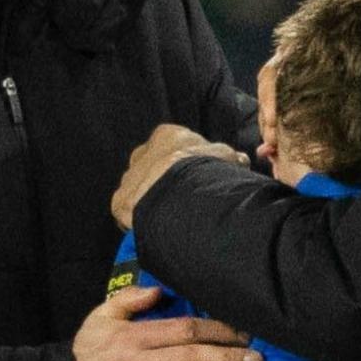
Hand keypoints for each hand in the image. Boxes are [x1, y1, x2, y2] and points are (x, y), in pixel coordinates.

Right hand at [72, 285, 263, 360]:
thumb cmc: (84, 357)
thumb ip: (128, 300)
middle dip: (227, 356)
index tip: (243, 331)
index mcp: (130, 336)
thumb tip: (160, 289)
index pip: (182, 329)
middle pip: (190, 356)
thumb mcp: (98, 319)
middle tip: (257, 358)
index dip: (216, 329)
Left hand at [111, 124, 245, 230]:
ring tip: (171, 214)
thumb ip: (229, 157)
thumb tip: (240, 159)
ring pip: (139, 187)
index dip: (186, 162)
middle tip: (183, 197)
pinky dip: (140, 217)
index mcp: (167, 136)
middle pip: (152, 166)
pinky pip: (129, 210)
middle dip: (165, 179)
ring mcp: (130, 177)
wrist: (181, 195)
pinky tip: (156, 224)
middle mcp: (143, 153)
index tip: (196, 177)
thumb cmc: (205, 171)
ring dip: (151, 198)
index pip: (174, 147)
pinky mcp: (121, 201)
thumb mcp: (226, 157)